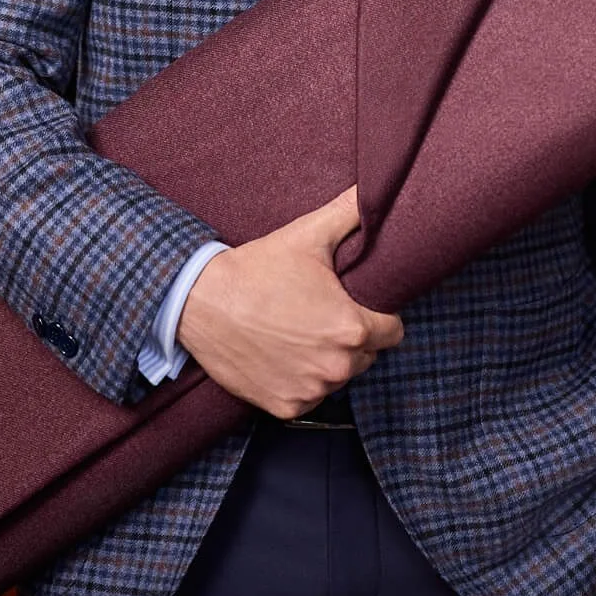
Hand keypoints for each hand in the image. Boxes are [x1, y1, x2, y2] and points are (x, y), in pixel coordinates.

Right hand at [176, 185, 403, 417]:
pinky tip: (282, 355)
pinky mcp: (285, 407)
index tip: (358, 305)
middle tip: (323, 313)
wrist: (202, 301)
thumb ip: (349, 212)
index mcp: (352, 327)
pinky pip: (310, 398)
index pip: (393, 332)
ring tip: (300, 332)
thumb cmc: (258, 269)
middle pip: (367, 355)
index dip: (380, 316)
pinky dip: (300, 382)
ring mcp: (311, 391)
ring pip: (338, 377)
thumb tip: (373, 188)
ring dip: (327, 361)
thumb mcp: (308, 235)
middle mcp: (337, 366)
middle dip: (353, 338)